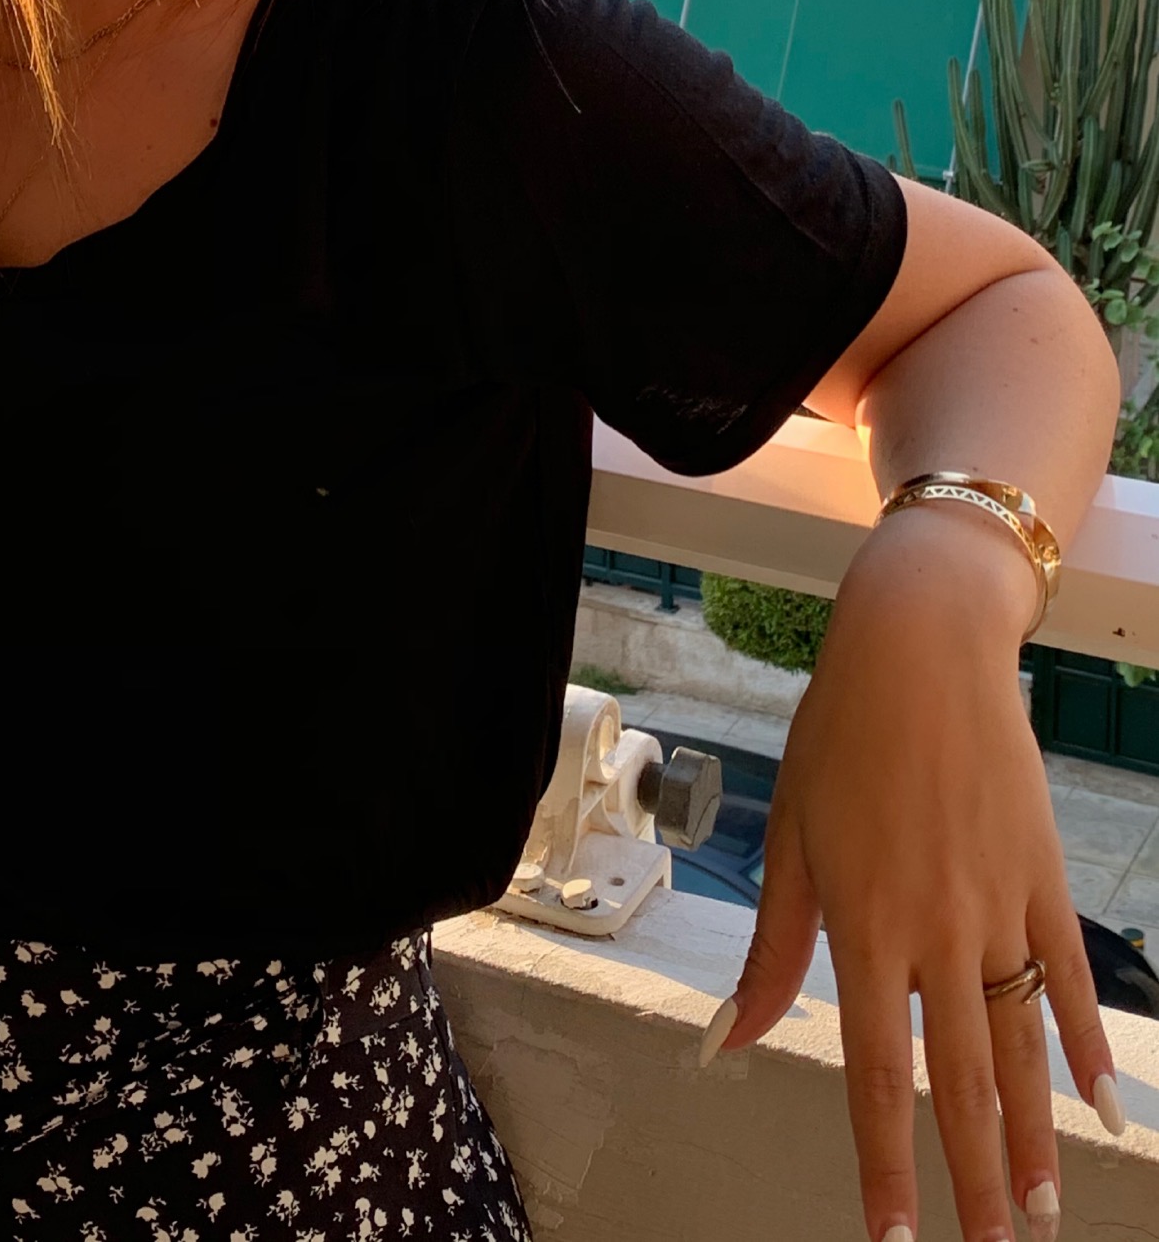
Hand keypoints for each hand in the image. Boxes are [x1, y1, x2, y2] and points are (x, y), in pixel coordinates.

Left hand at [709, 508, 1120, 1241]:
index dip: (887, 1162)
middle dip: (979, 1178)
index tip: (894, 1238)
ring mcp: (1002, 906)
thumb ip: (773, 951)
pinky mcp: (1043, 878)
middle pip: (966, 1079)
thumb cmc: (840, 737)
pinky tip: (1102, 1106)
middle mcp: (940, 929)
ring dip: (1036, 1136)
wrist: (921, 649)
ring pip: (1025, 1044)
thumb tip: (729, 1039)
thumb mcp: (790, 838)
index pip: (880, 1072)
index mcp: (867, 924)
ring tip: (1045, 1211)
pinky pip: (1072, 979)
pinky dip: (1089, 1046)